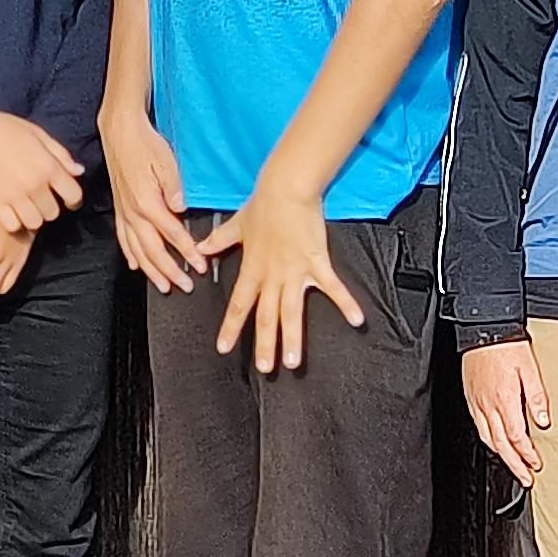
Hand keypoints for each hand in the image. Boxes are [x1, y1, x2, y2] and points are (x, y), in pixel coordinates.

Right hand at [0, 102, 85, 235]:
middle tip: (39, 198)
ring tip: (25, 206)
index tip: (66, 197)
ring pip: (35, 222)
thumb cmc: (6, 128)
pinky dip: (14, 221)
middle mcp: (35, 184)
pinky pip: (13, 225)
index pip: (74, 195)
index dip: (73, 199)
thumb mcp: (39, 134)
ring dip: (32, 216)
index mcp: (48, 166)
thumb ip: (61, 154)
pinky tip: (10, 210)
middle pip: (53, 212)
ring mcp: (14, 196)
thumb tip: (79, 172)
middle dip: (49, 206)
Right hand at [101, 104, 204, 291]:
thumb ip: (175, 188)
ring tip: (163, 285)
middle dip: (170, 271)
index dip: (187, 252)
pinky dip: (130, 255)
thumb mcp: (166, 161)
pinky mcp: (119, 208)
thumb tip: (182, 208)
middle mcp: (134, 212)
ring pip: (137, 250)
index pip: (172, 234)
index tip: (199, 266)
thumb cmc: (145, 143)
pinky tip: (136, 265)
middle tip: (185, 286)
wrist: (120, 131)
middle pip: (153, 250)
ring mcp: (124, 212)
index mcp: (148, 202)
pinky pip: (123, 239)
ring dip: (151, 270)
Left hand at [197, 183, 362, 375]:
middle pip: (266, 316)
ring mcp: (295, 271)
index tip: (224, 347)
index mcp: (253, 268)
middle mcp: (272, 275)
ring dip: (292, 338)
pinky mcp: (317, 261)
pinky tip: (356, 320)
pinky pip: (332, 287)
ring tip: (293, 362)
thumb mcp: (236, 225)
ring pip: (292, 311)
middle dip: (265, 344)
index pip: (238, 304)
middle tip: (266, 368)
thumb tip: (200, 249)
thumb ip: (218, 241)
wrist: (286, 188)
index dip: (231, 327)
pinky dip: (345, 303)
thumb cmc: (264, 204)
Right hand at [464, 338, 551, 482]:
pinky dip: (488, 440)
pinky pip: (479, 426)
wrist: (483, 330)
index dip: (527, 454)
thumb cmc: (506, 346)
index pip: (517, 437)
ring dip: (501, 455)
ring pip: (487, 438)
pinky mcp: (471, 398)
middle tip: (525, 478)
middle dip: (514, 465)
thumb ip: (536, 397)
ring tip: (512, 466)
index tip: (537, 464)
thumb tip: (542, 421)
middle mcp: (487, 405)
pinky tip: (495, 443)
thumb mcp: (529, 369)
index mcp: (504, 400)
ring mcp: (477, 403)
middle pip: (501, 444)